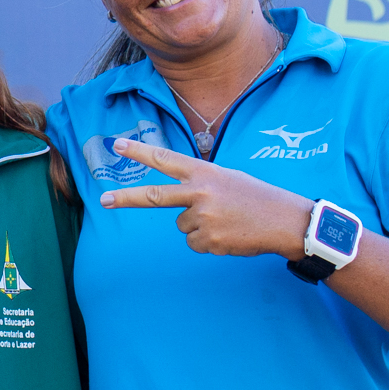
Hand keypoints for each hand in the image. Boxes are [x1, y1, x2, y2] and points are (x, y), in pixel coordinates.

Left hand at [99, 138, 312, 258]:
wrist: (285, 221)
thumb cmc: (256, 196)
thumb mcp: (227, 178)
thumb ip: (199, 183)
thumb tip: (175, 202)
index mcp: (204, 172)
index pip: (166, 159)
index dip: (140, 152)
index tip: (116, 146)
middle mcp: (200, 193)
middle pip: (154, 196)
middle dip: (127, 198)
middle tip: (103, 200)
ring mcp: (203, 218)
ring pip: (181, 226)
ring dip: (199, 226)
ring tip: (226, 221)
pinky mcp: (209, 241)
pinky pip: (195, 243)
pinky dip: (209, 242)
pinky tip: (229, 235)